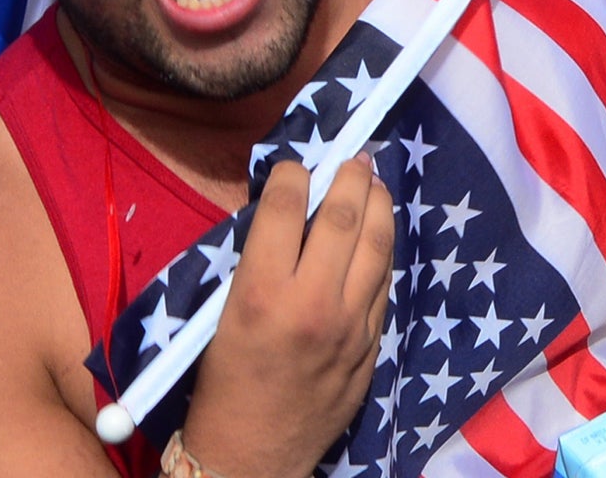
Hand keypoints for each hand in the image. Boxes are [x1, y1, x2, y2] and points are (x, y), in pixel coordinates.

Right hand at [183, 158, 394, 477]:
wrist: (252, 455)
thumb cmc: (223, 381)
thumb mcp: (221, 314)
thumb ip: (256, 259)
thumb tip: (285, 208)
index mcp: (261, 292)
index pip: (285, 207)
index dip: (292, 174)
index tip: (294, 166)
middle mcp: (312, 303)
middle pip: (343, 217)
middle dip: (351, 176)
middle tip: (355, 157)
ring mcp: (350, 325)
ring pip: (377, 246)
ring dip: (379, 205)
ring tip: (376, 182)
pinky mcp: (371, 345)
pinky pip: (384, 283)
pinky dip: (383, 249)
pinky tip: (380, 233)